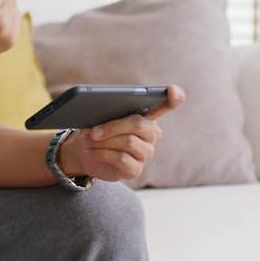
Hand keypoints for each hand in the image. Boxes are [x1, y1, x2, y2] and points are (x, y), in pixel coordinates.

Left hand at [58, 85, 184, 180]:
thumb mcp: (97, 117)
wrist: (85, 154)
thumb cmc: (96, 130)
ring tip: (88, 140)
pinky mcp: (136, 170)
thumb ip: (102, 113)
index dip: (174, 97)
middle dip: (113, 126)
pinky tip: (93, 152)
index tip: (172, 90)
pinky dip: (103, 153)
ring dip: (104, 141)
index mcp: (147, 115)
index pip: (167, 104)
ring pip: (128, 142)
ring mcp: (145, 152)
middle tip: (93, 130)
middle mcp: (151, 133)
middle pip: (139, 124)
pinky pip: (122, 158)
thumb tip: (98, 123)